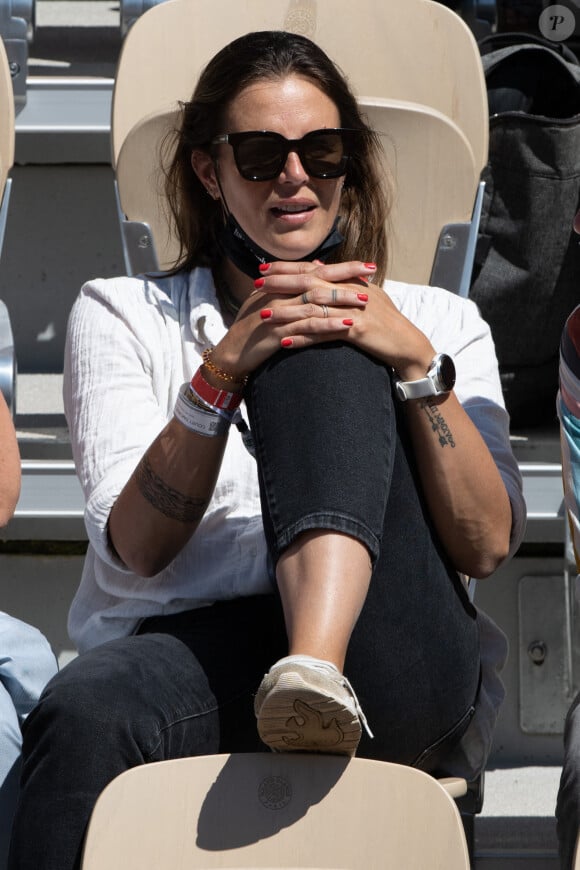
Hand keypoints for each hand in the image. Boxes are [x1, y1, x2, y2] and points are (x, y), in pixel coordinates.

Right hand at [209, 260, 374, 378]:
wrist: (231, 354)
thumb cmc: (252, 330)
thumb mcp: (271, 304)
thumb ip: (292, 288)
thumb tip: (316, 270)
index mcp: (280, 285)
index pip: (315, 270)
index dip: (341, 266)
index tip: (366, 264)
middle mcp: (279, 294)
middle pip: (318, 279)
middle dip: (346, 275)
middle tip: (372, 273)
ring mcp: (278, 312)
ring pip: (315, 301)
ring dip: (341, 300)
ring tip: (365, 301)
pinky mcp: (278, 331)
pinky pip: (307, 326)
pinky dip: (328, 325)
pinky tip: (347, 325)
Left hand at [248, 260, 434, 378]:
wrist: (407, 344)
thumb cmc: (386, 322)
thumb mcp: (366, 295)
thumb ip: (341, 281)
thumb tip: (318, 265)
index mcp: (350, 282)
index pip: (314, 270)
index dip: (288, 268)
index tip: (265, 268)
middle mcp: (350, 292)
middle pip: (310, 284)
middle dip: (281, 283)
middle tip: (256, 284)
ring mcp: (353, 310)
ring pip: (314, 309)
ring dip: (287, 312)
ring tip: (264, 315)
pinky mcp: (357, 330)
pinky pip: (324, 335)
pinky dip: (304, 339)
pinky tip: (285, 343)